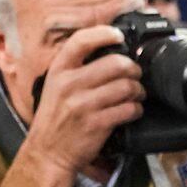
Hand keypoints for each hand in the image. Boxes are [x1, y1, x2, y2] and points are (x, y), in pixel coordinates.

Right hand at [19, 23, 143, 175]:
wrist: (48, 152)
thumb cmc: (55, 118)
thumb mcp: (55, 86)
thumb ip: (75, 69)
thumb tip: (108, 53)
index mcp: (59, 71)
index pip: (81, 41)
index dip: (104, 34)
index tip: (118, 36)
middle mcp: (69, 85)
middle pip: (115, 63)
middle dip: (132, 69)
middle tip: (135, 74)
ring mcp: (83, 105)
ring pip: (126, 87)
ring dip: (138, 90)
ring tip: (137, 94)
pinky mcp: (96, 124)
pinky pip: (128, 109)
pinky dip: (136, 109)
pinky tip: (133, 110)